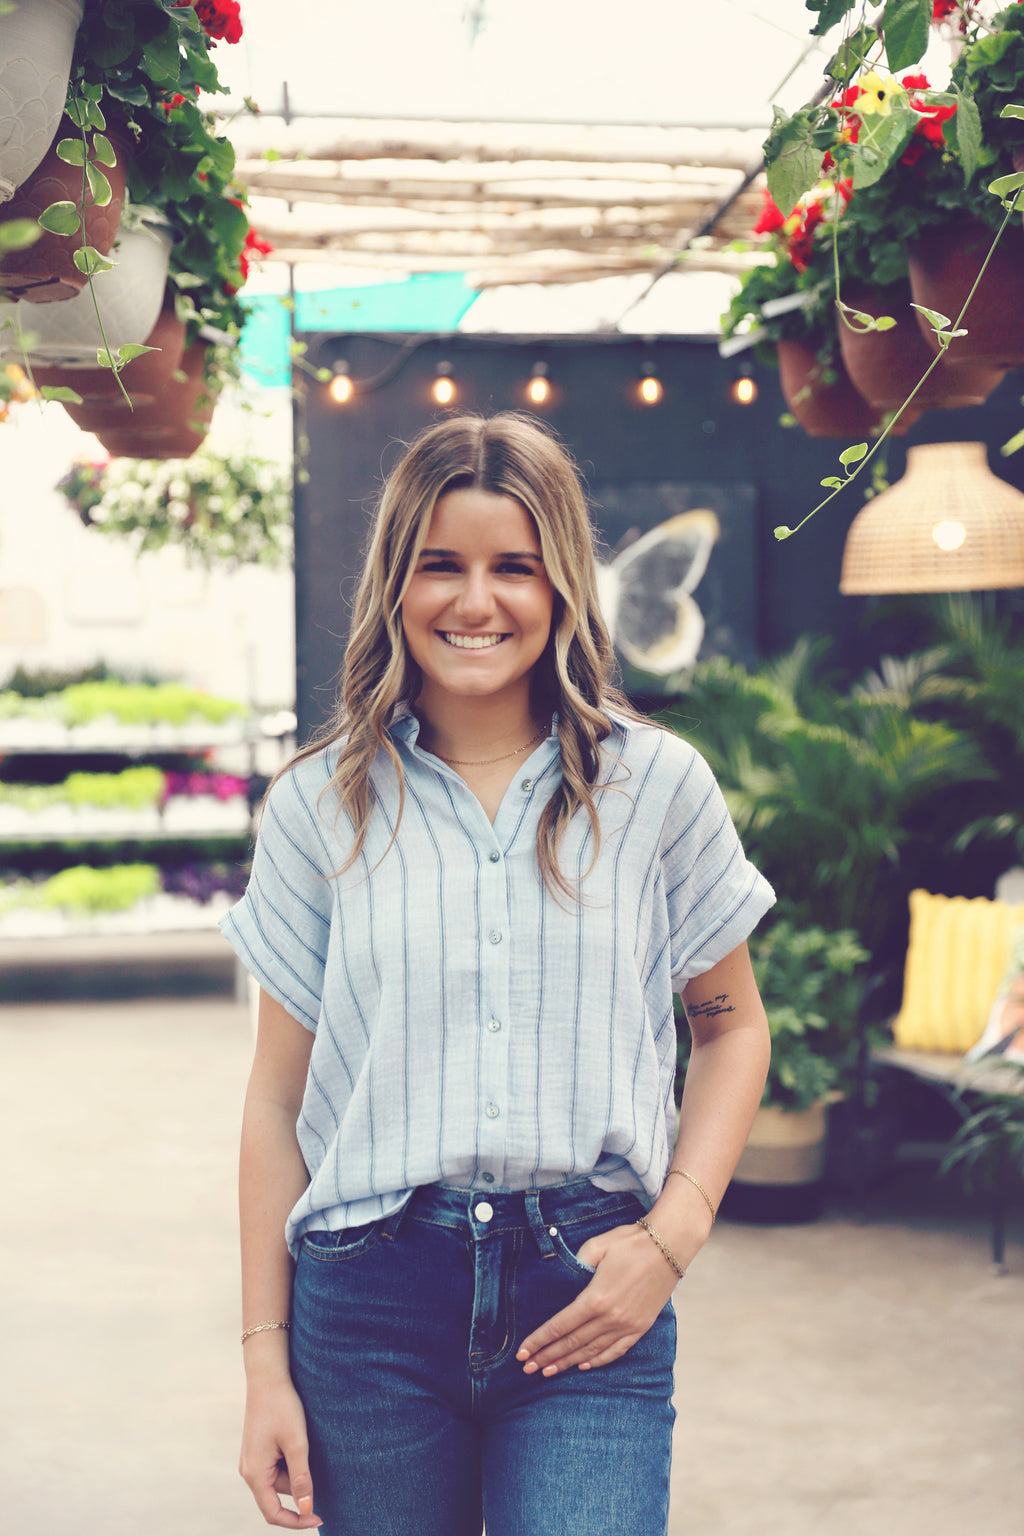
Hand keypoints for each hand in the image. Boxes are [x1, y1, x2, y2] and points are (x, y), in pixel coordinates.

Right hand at [239, 1376, 321, 1528]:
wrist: (267, 1378)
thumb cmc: (282, 1408)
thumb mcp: (296, 1443)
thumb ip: (301, 1478)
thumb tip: (307, 1509)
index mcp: (254, 1474)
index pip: (273, 1513)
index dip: (297, 1521)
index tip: (319, 1518)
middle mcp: (248, 1471)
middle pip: (278, 1494)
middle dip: (299, 1483)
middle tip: (312, 1457)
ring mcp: (251, 1460)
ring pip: (278, 1479)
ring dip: (295, 1468)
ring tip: (302, 1440)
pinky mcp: (256, 1450)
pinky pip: (274, 1467)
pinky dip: (289, 1460)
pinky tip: (295, 1438)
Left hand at [516, 1221, 678, 1375]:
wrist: (669, 1246)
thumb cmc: (630, 1242)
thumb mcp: (596, 1247)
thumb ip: (575, 1265)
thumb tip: (563, 1280)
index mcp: (595, 1298)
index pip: (560, 1326)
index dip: (539, 1341)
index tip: (522, 1353)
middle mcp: (610, 1318)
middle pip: (572, 1343)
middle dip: (547, 1357)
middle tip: (528, 1369)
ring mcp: (627, 1326)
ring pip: (591, 1351)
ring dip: (568, 1363)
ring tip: (548, 1372)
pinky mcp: (640, 1327)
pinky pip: (615, 1351)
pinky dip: (598, 1361)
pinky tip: (584, 1366)